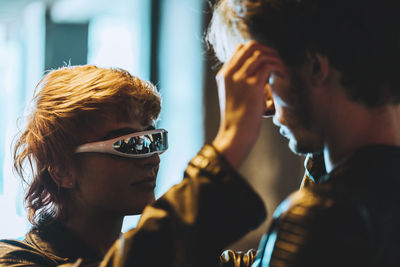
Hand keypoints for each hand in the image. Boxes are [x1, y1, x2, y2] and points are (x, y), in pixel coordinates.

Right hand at [212, 41, 285, 169]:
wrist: (235, 134)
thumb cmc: (238, 119)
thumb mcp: (234, 96)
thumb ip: (241, 82)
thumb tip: (262, 71)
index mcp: (224, 75)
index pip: (241, 49)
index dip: (258, 50)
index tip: (269, 60)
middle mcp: (230, 73)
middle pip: (251, 47)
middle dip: (268, 50)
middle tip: (278, 61)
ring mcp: (239, 79)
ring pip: (261, 54)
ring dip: (276, 59)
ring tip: (282, 69)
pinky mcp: (251, 86)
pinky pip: (268, 66)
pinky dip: (278, 67)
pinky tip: (283, 75)